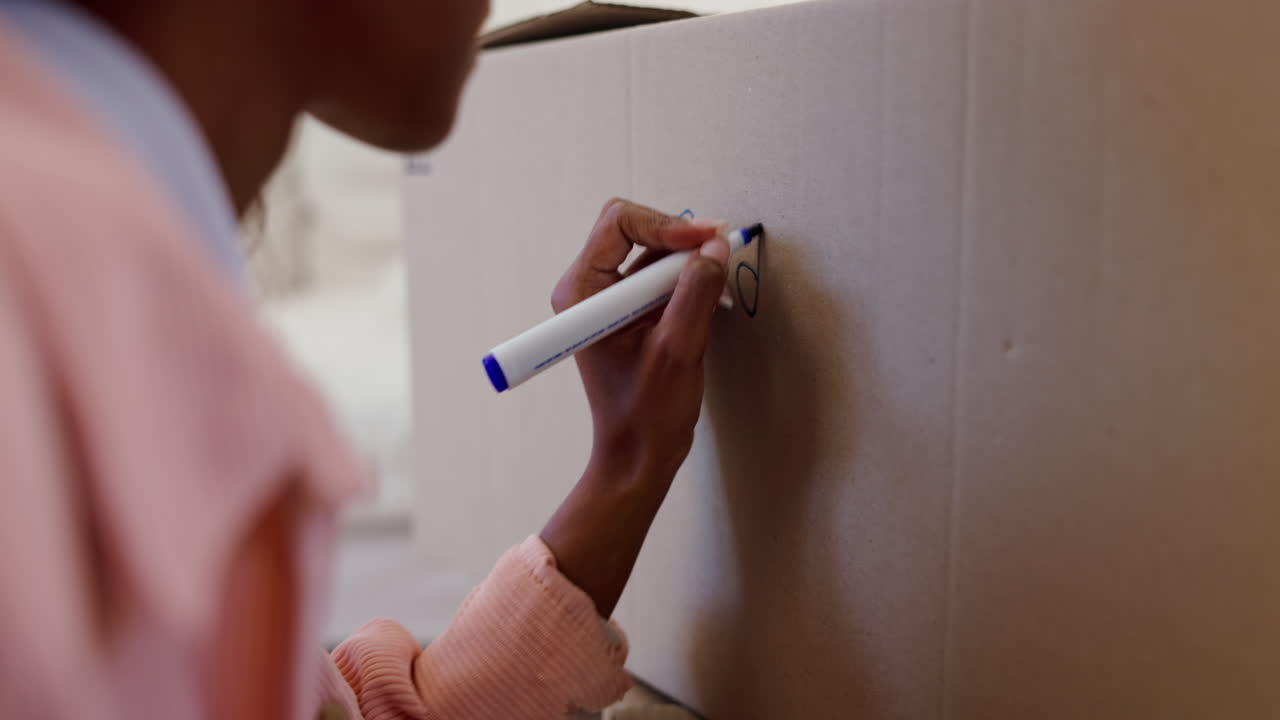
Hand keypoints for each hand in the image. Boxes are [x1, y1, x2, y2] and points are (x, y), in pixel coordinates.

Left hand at [551, 198, 729, 481]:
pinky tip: (712, 298)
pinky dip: (688, 281)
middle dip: (681, 241)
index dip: (667, 226)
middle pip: (636, 230)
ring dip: (688, 263)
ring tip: (719, 286)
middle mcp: (588, 288)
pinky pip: (659, 278)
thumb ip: (695, 293)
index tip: (708, 240)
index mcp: (582, 292)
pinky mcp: (629, 312)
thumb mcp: (678, 350)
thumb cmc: (646, 415)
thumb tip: (715, 247)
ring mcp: (608, 300)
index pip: (620, 222)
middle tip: (721, 255)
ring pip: (652, 253)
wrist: (637, 456)